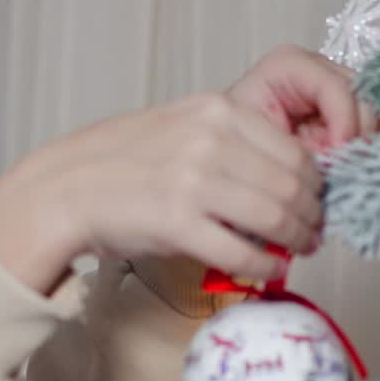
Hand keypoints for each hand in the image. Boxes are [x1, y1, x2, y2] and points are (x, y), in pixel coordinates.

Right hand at [0, 45, 365, 295]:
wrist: (64, 190)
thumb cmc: (119, 164)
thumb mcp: (179, 128)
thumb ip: (229, 142)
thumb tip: (286, 177)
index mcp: (214, 110)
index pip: (292, 149)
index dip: (314, 183)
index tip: (315, 202)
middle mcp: (209, 140)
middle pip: (292, 184)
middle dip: (311, 215)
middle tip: (313, 233)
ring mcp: (193, 182)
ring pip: (275, 217)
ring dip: (296, 240)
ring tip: (297, 251)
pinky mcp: (177, 224)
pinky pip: (242, 251)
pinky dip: (265, 266)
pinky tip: (269, 270)